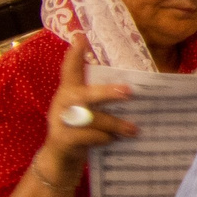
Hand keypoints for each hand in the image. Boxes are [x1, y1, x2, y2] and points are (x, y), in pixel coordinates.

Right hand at [36, 36, 135, 182]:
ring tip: (134, 130)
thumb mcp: (90, 112)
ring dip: (115, 123)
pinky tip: (112, 140)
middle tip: (129, 92)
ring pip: (91, 118)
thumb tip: (136, 92)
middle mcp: (62, 103)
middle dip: (107, 93)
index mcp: (69, 91)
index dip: (74, 54)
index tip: (81, 37)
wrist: (62, 160)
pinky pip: (87, 137)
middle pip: (85, 94)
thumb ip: (103, 101)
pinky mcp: (62, 139)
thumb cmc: (83, 131)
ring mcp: (59, 121)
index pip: (70, 69)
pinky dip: (103, 138)